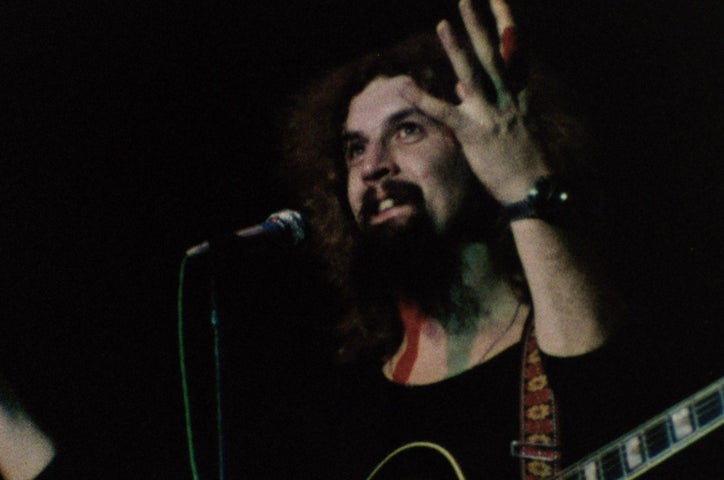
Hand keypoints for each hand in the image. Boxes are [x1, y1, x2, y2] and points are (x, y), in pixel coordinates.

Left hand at [399, 0, 549, 202]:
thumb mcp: (512, 125)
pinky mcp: (474, 134)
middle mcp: (506, 98)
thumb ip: (484, 101)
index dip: (505, 22)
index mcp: (517, 94)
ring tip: (443, 24)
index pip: (513, 50)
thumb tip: (458, 86)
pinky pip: (445, 113)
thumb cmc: (522, 160)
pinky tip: (406, 86)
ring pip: (472, 75)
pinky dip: (424, 99)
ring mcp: (491, 115)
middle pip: (492, 54)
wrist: (533, 189)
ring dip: (457, 48)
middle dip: (480, 23)